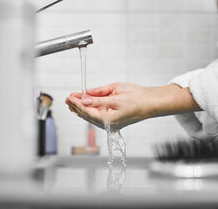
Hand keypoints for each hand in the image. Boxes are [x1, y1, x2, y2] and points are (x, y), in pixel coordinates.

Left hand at [65, 82, 200, 129]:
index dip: (77, 104)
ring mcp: (110, 121)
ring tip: (71, 101)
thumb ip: (98, 98)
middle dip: (76, 106)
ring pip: (91, 115)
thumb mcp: (115, 95)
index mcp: (108, 119)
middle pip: (87, 114)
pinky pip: (97, 114)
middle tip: (67, 98)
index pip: (87, 111)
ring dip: (81, 108)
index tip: (69, 97)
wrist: (150, 102)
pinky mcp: (112, 117)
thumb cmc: (137, 100)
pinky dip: (89, 109)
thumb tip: (84, 100)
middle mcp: (107, 122)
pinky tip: (83, 104)